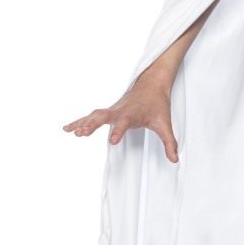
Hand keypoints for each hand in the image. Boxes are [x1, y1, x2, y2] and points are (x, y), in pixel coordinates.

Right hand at [62, 77, 179, 162]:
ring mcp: (112, 110)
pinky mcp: (108, 111)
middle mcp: (120, 111)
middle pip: (103, 116)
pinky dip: (80, 121)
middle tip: (82, 134)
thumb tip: (175, 160)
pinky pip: (92, 116)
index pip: (124, 123)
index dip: (118, 131)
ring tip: (70, 132)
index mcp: (132, 114)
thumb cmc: (158, 105)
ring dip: (82, 123)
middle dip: (93, 124)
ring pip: (94, 115)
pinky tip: (68, 128)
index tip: (113, 141)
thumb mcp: (165, 124)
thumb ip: (169, 143)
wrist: (152, 85)